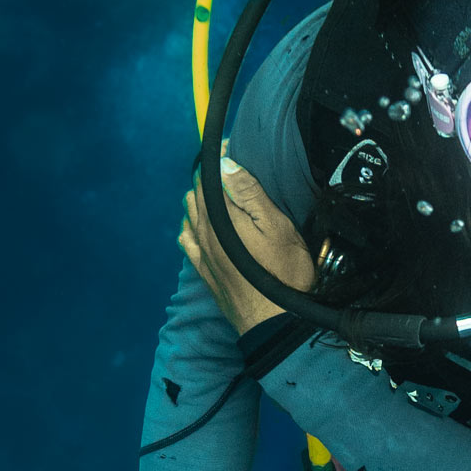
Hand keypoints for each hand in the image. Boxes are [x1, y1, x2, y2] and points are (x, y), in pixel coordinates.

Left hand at [180, 155, 314, 333]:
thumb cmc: (283, 272)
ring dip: (201, 200)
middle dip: (210, 177)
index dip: (220, 159)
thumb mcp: (277, 227)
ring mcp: (200, 252)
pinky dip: (191, 226)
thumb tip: (225, 164)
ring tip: (221, 195)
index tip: (234, 149)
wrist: (273, 321)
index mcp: (220, 216)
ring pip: (189, 214)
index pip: (209, 176)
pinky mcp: (203, 270)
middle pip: (196, 193)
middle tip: (232, 171)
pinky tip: (200, 226)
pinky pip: (187, 240)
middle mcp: (203, 231)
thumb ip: (249, 194)